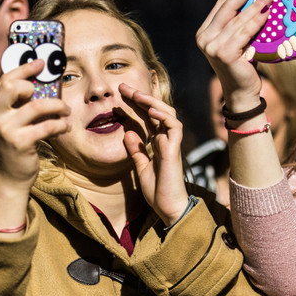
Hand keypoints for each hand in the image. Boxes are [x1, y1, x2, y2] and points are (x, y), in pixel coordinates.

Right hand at [0, 58, 69, 187]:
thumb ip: (14, 105)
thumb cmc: (12, 147)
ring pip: (36, 105)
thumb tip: (37, 83)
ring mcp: (5, 129)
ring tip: (66, 111)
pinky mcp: (19, 142)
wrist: (9, 178)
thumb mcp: (7, 123)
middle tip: (47, 93)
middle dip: (32, 83)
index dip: (24, 68)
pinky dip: (60, 124)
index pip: (4, 80)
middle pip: (12, 85)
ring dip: (57, 106)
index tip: (41, 63)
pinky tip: (64, 127)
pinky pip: (47, 125)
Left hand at [118, 83, 189, 225]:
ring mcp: (172, 143)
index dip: (136, 103)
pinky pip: (173, 127)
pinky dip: (163, 116)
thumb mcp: (140, 167)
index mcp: (158, 142)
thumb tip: (127, 133)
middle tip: (122, 87)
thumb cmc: (157, 190)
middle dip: (140, 97)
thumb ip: (136, 150)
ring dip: (151, 102)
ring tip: (135, 94)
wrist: (169, 208)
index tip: (121, 93)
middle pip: (156, 110)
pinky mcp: (175, 150)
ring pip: (167, 113)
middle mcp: (166, 139)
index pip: (148, 116)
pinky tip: (151, 109)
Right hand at [195, 0, 272, 111]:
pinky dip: (257, 21)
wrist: (242, 91)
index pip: (221, 3)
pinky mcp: (224, 54)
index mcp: (205, 31)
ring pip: (238, 20)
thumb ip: (240, 20)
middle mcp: (204, 38)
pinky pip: (244, 33)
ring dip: (255, 5)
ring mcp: (212, 47)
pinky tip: (268, 12)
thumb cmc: (243, 63)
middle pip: (227, 8)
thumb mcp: (240, 38)